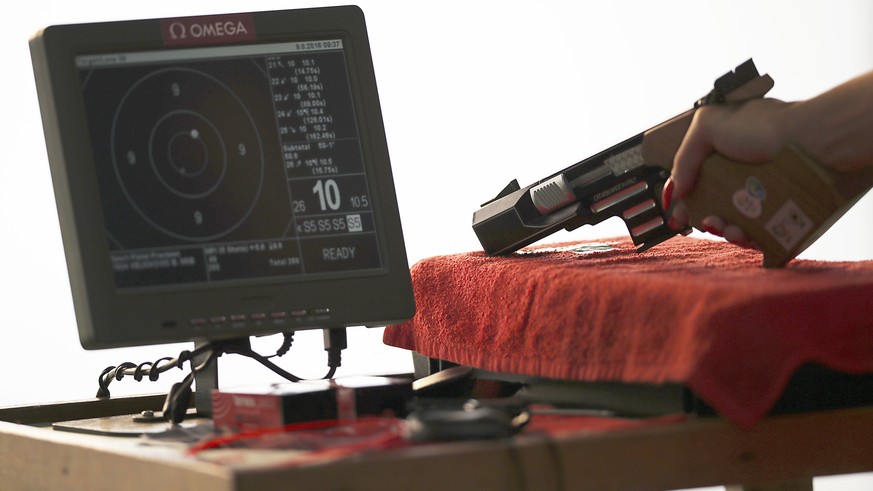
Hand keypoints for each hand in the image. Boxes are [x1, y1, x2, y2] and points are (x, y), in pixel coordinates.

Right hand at [663, 98, 790, 246]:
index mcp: (725, 154)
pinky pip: (758, 235)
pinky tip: (744, 232)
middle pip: (713, 207)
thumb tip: (673, 191)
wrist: (811, 141)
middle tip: (705, 221)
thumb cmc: (765, 126)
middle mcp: (743, 176)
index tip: (675, 216)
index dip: (683, 201)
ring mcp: (762, 198)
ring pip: (734, 224)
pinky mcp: (781, 217)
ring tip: (724, 226)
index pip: (696, 182)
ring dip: (723, 231)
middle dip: (703, 218)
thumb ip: (682, 157)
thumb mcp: (708, 125)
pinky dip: (746, 238)